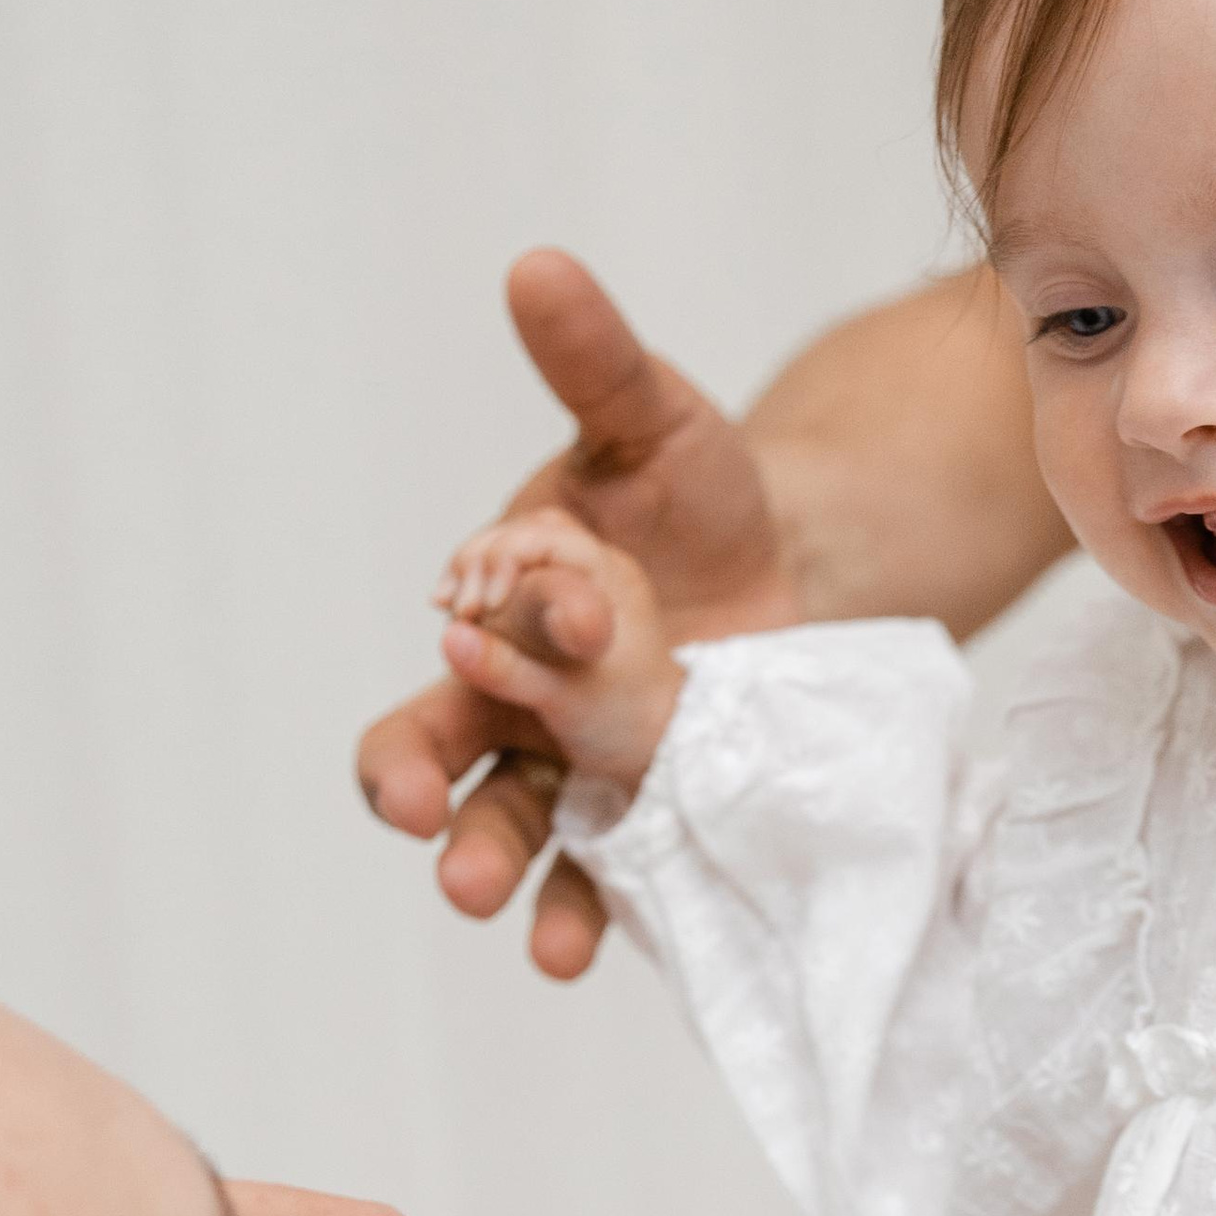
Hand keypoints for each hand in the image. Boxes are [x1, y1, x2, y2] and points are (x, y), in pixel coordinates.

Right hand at [359, 252, 798, 979]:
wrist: (794, 573)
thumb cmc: (696, 496)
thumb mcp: (655, 425)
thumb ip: (595, 366)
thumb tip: (537, 264)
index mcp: (489, 614)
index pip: (464, 642)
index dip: (495, 645)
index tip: (548, 627)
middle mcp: (511, 706)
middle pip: (437, 755)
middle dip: (422, 791)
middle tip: (422, 824)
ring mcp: (574, 773)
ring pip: (507, 830)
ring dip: (495, 872)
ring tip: (503, 917)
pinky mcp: (642, 821)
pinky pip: (598, 880)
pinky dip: (582, 917)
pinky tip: (574, 952)